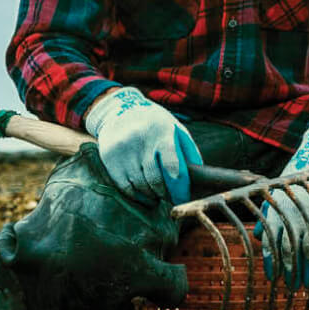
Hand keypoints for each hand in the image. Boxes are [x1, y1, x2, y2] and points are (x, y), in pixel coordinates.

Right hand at [85, 87, 203, 203]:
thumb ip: (189, 152)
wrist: (120, 111)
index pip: (172, 166)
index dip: (179, 188)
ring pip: (139, 185)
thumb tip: (199, 178)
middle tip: (170, 198)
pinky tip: (144, 196)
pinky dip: (136, 196)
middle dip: (165, 193)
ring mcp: (123, 148)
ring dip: (151, 196)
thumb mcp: (176, 129)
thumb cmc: (156, 125)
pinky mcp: (109, 157)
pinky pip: (124, 186)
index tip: (182, 199)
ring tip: (157, 196)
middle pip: (155, 180)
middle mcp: (141, 139)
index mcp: (163, 132)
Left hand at [258, 123, 308, 287]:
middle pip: (293, 251)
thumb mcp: (277, 191)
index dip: (273, 262)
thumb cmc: (295, 176)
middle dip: (292, 271)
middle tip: (292, 286)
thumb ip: (268, 214)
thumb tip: (255, 234)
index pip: (273, 243)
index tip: (273, 278)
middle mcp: (297, 214)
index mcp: (279, 209)